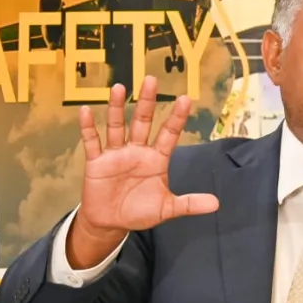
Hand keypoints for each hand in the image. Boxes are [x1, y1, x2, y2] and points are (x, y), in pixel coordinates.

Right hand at [73, 77, 218, 243]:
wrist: (111, 223)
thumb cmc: (140, 211)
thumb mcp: (167, 209)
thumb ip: (189, 204)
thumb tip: (217, 204)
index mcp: (156, 159)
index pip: (169, 133)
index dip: (176, 117)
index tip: (185, 99)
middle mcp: (137, 151)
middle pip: (143, 122)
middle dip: (147, 102)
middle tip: (151, 80)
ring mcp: (116, 154)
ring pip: (117, 126)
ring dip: (117, 108)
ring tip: (119, 88)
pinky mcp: (97, 162)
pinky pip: (92, 142)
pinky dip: (88, 127)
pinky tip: (86, 111)